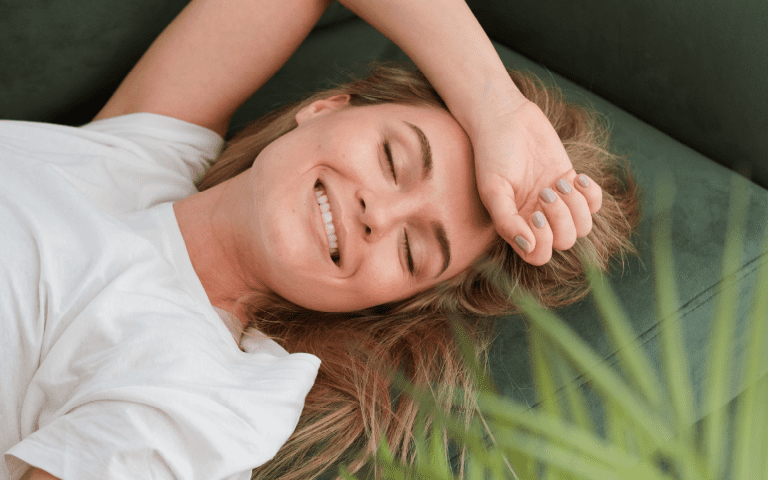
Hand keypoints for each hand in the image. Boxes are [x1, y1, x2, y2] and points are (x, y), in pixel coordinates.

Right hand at [473, 98, 602, 264]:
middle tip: (546, 191)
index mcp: (516, 225)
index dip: (543, 241)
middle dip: (561, 219)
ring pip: (583, 226)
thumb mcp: (493, 190)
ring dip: (576, 206)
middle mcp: (537, 218)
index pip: (538, 255)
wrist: (504, 118)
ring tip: (560, 183)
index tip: (534, 212)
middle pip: (565, 241)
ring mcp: (557, 201)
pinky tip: (577, 177)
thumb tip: (528, 247)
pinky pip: (594, 203)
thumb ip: (506, 222)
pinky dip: (591, 194)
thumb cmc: (492, 154)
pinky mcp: (571, 181)